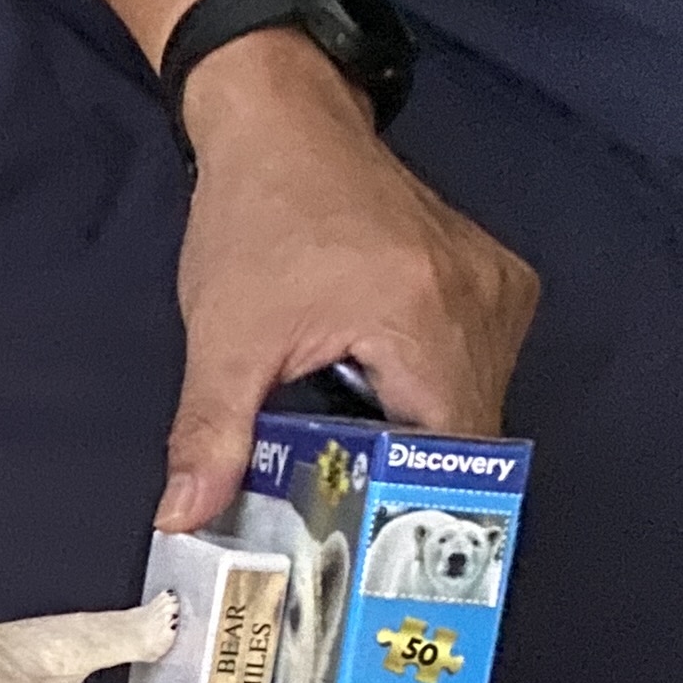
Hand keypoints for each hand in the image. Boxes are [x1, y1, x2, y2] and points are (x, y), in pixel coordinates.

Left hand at [155, 31, 541, 530]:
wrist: (283, 122)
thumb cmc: (255, 217)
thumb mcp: (224, 337)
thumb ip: (211, 435)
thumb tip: (185, 518)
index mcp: (426, 316)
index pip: (454, 453)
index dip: (420, 511)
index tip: (384, 560)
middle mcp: (482, 301)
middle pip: (469, 439)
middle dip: (414, 486)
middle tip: (358, 533)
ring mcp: (497, 287)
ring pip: (476, 406)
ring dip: (422, 445)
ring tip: (362, 477)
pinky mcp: (493, 280)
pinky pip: (477, 367)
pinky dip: (430, 401)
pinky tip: (377, 412)